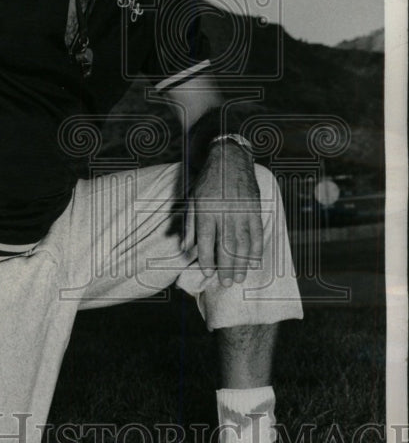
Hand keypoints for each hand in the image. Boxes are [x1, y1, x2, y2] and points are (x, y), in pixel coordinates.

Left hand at [182, 142, 262, 286]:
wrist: (230, 159)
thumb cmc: (208, 181)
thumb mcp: (192, 199)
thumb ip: (189, 225)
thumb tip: (185, 249)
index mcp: (207, 210)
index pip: (206, 241)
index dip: (207, 259)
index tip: (208, 273)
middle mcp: (225, 212)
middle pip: (226, 246)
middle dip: (226, 267)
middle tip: (225, 283)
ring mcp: (242, 211)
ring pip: (243, 243)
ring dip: (241, 263)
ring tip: (238, 278)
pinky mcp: (255, 209)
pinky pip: (257, 233)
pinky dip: (256, 250)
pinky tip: (253, 262)